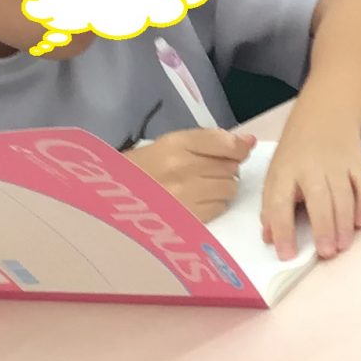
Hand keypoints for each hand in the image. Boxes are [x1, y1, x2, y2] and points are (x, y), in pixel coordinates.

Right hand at [127, 128, 255, 221]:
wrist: (111, 199)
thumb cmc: (141, 168)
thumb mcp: (169, 144)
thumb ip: (210, 140)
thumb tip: (249, 142)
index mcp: (175, 144)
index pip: (226, 143)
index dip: (238, 148)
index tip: (237, 150)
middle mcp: (183, 169)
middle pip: (231, 167)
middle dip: (225, 168)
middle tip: (206, 170)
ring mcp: (186, 197)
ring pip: (230, 188)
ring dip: (222, 186)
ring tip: (201, 186)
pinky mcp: (189, 219)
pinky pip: (220, 208)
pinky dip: (215, 204)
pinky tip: (197, 200)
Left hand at [258, 115, 360, 262]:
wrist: (323, 115)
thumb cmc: (295, 152)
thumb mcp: (275, 174)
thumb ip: (271, 206)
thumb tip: (270, 238)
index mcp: (284, 171)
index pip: (280, 202)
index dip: (282, 230)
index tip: (286, 255)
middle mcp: (310, 167)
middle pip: (319, 198)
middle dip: (323, 227)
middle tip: (326, 253)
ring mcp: (337, 164)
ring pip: (344, 195)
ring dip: (345, 222)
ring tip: (343, 245)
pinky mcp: (357, 163)